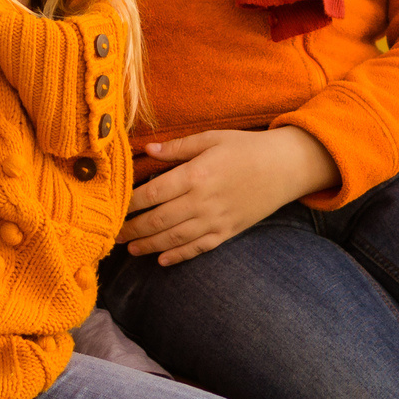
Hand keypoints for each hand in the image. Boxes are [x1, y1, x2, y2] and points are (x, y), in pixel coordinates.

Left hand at [119, 126, 337, 264]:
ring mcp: (216, 220)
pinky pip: (199, 248)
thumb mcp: (212, 138)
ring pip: (175, 239)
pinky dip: (179, 256)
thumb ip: (178, 147)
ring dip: (149, 245)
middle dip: (132, 229)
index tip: (114, 207)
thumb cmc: (247, 147)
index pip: (153, 194)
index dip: (130, 203)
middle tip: (112, 234)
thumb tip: (148, 150)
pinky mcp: (228, 232)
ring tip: (130, 248)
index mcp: (196, 175)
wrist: (286, 167)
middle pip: (158, 221)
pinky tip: (162, 260)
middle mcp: (203, 202)